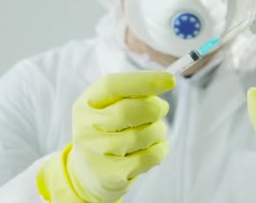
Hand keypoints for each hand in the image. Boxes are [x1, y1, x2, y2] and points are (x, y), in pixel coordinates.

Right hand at [37, 71, 173, 202]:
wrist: (88, 172)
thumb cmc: (106, 130)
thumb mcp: (107, 107)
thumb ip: (129, 94)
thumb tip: (162, 83)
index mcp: (86, 104)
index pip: (112, 86)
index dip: (143, 81)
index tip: (169, 80)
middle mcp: (86, 127)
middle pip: (128, 111)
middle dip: (154, 108)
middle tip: (162, 109)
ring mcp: (96, 153)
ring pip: (141, 136)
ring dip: (159, 130)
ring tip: (156, 130)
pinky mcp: (111, 175)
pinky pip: (147, 158)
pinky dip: (160, 149)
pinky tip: (157, 147)